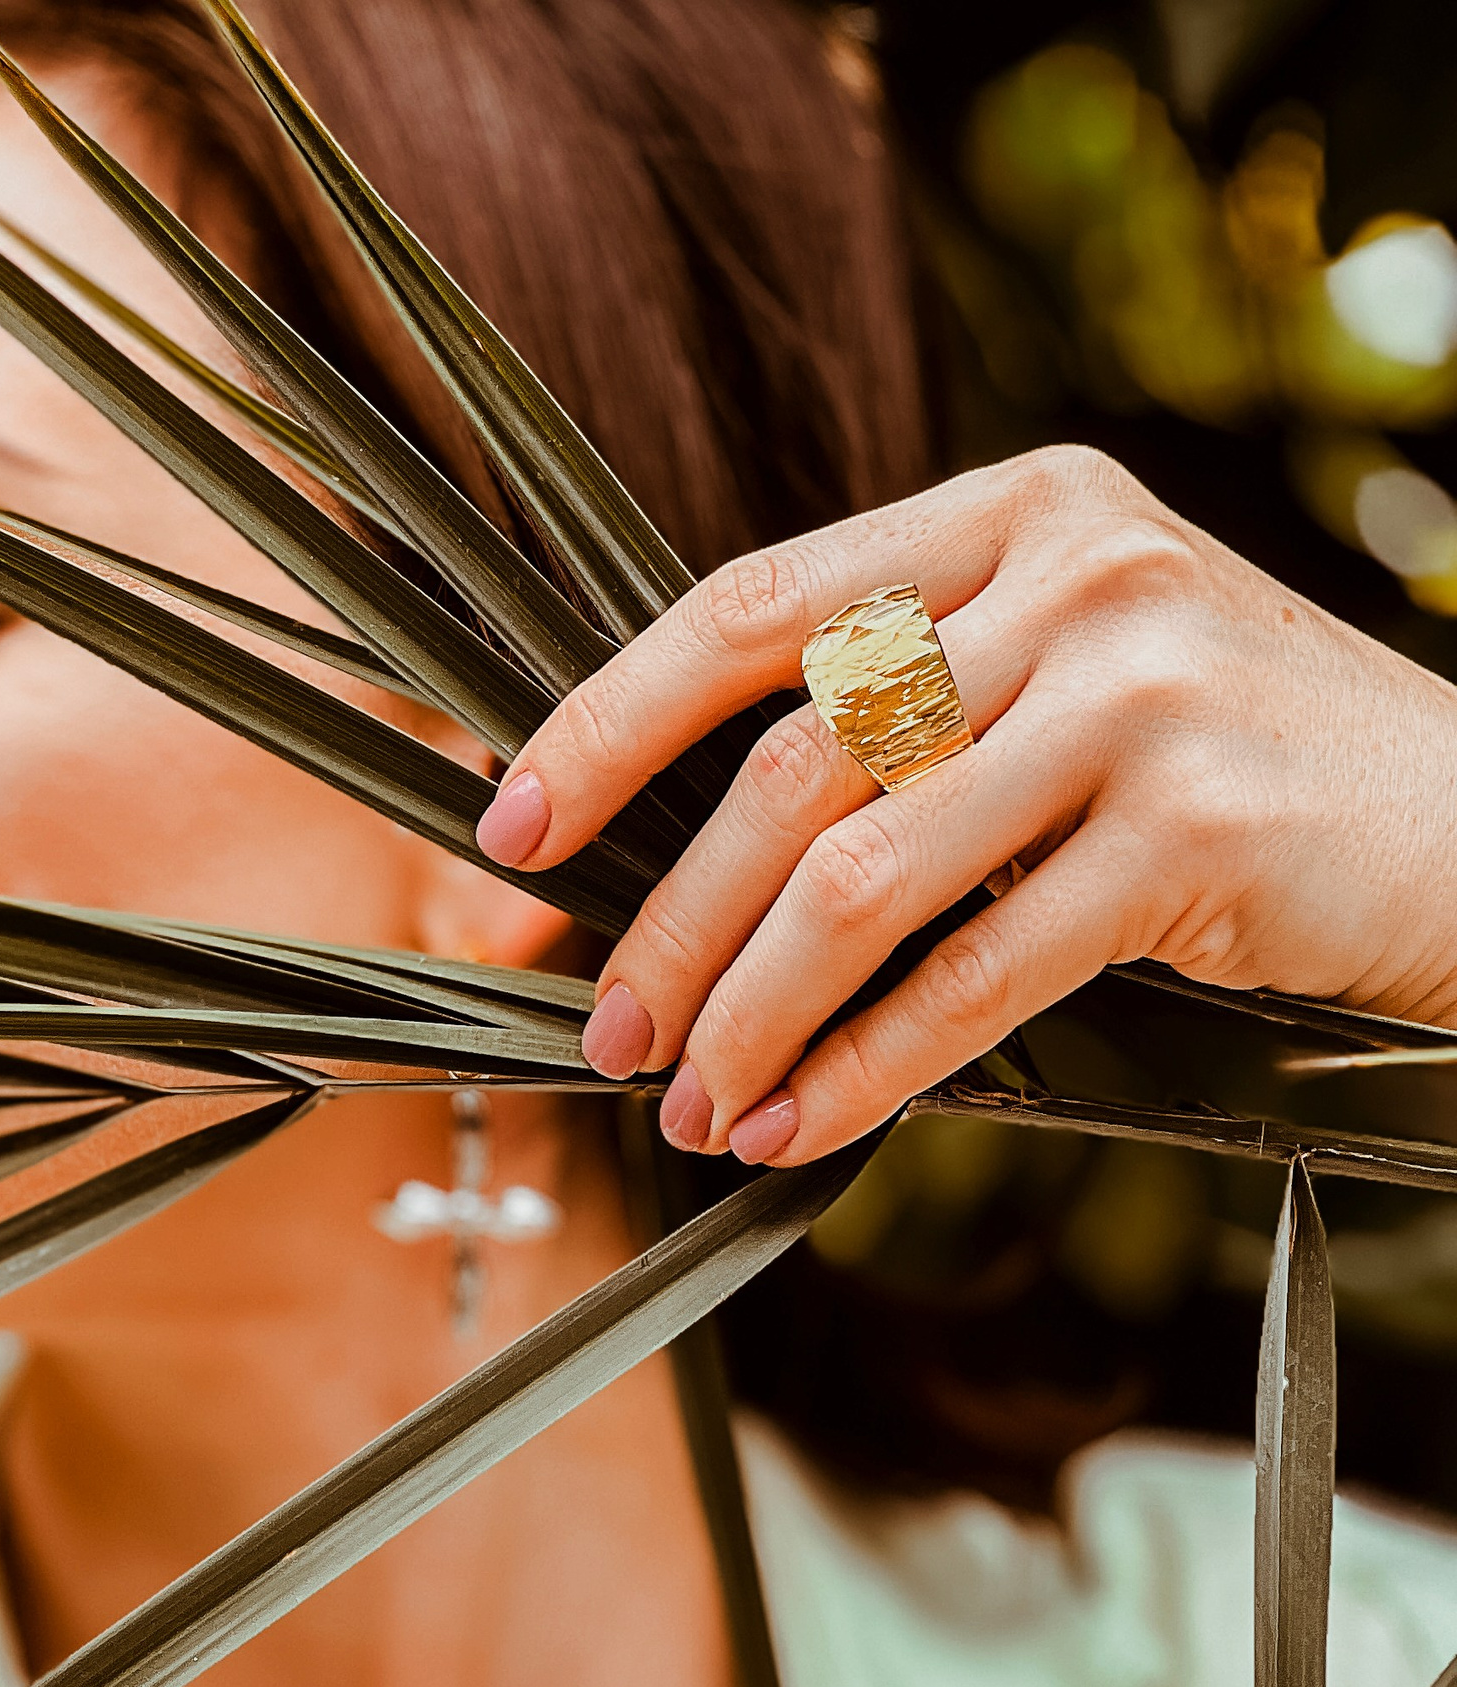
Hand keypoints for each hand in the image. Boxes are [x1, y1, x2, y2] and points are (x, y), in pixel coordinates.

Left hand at [475, 444, 1456, 1165]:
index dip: (609, 722)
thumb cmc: (1223, 764)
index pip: (752, 605)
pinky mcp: (1194, 830)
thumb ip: (902, 710)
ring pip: (861, 879)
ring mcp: (1141, 693)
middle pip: (791, 768)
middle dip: (671, 925)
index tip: (509, 829)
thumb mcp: (1064, 671)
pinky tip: (801, 1127)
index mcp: (1009, 514)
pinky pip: (975, 975)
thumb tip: (675, 848)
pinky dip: (867, 1069)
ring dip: (751, 1018)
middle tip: (608, 1033)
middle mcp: (1072, 577)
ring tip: (696, 1107)